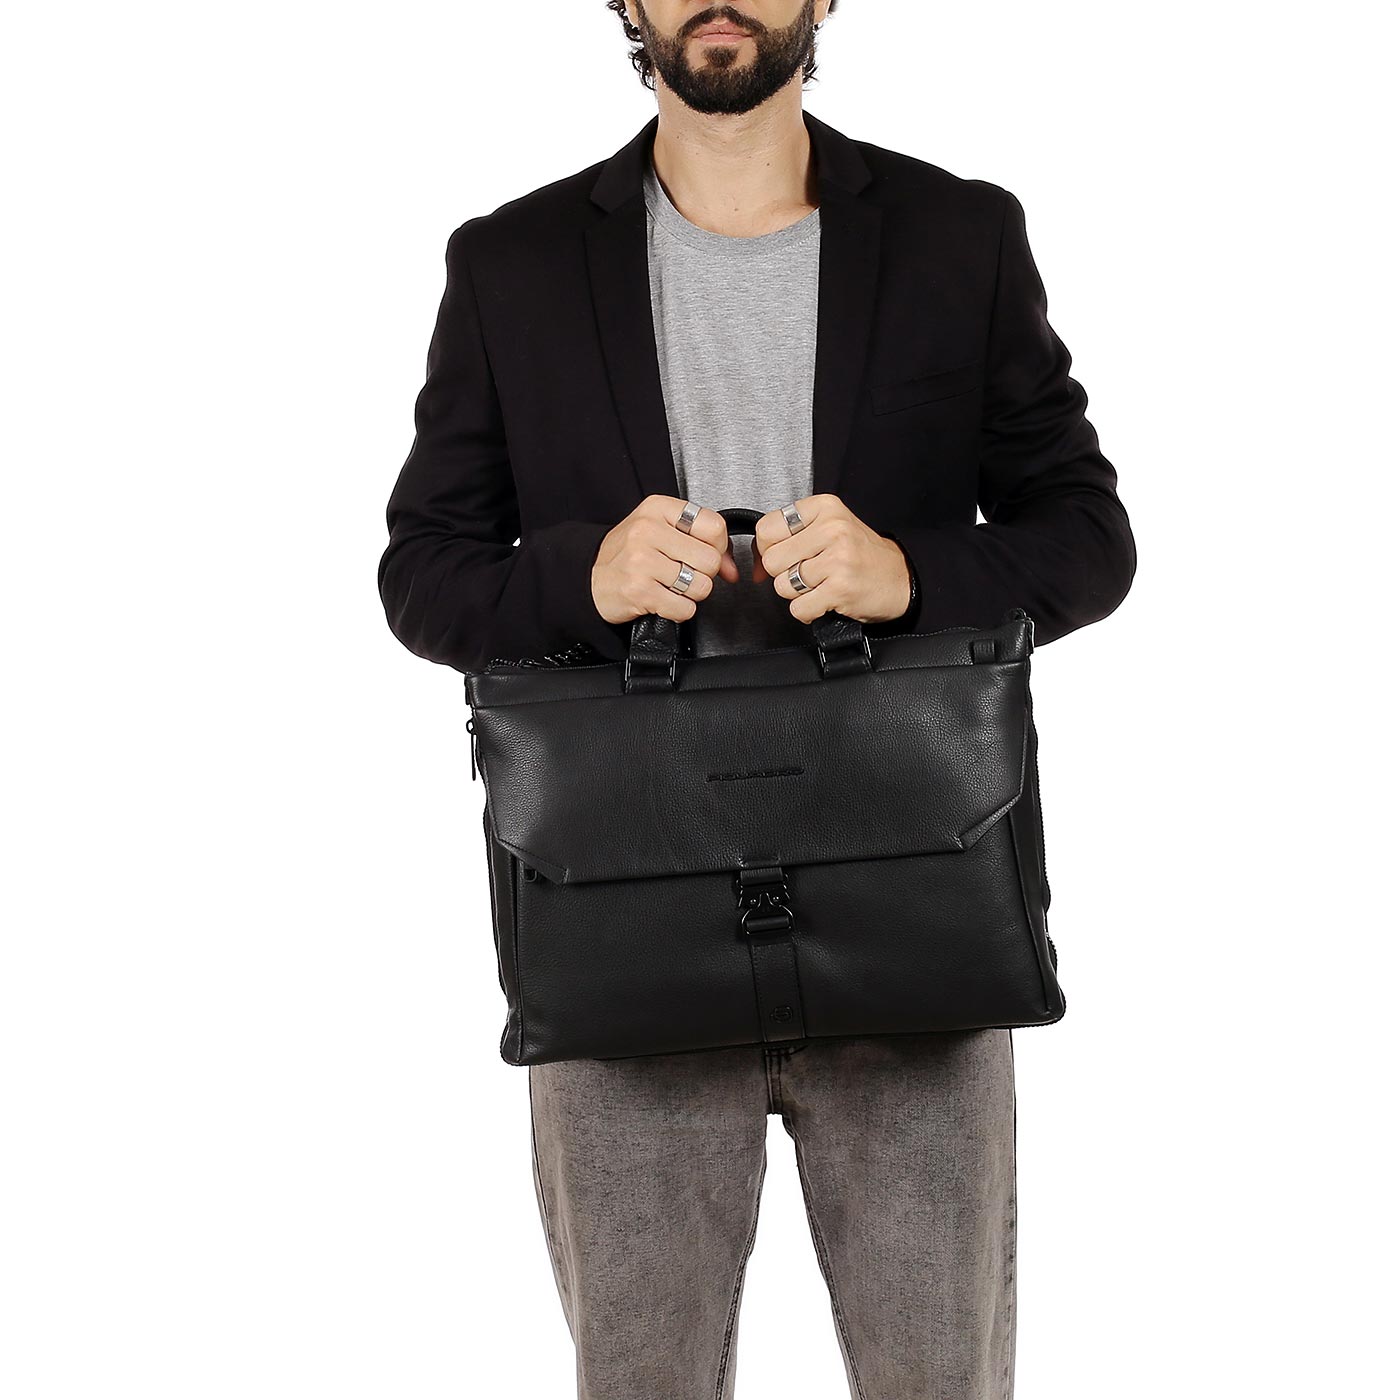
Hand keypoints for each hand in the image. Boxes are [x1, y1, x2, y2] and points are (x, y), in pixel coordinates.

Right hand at [590, 495, 738, 625]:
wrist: (589, 577)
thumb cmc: (628, 554)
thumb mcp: (661, 532)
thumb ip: (701, 542)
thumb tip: (731, 568)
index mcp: (657, 509)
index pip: (714, 526)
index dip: (718, 546)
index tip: (707, 554)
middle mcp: (648, 530)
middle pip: (710, 559)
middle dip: (703, 574)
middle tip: (683, 574)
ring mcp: (642, 561)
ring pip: (701, 586)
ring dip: (691, 594)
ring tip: (670, 587)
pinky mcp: (639, 590)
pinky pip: (685, 608)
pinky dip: (679, 611)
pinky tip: (663, 600)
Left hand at [749, 494, 911, 625]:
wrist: (900, 577)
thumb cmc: (861, 554)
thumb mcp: (827, 530)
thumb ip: (786, 538)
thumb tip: (754, 566)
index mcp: (825, 508)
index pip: (767, 528)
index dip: (768, 548)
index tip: (785, 555)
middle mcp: (832, 529)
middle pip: (771, 560)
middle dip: (783, 573)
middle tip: (808, 572)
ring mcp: (837, 559)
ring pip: (782, 585)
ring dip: (797, 593)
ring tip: (820, 584)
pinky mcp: (840, 588)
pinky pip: (799, 607)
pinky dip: (808, 610)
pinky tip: (825, 599)